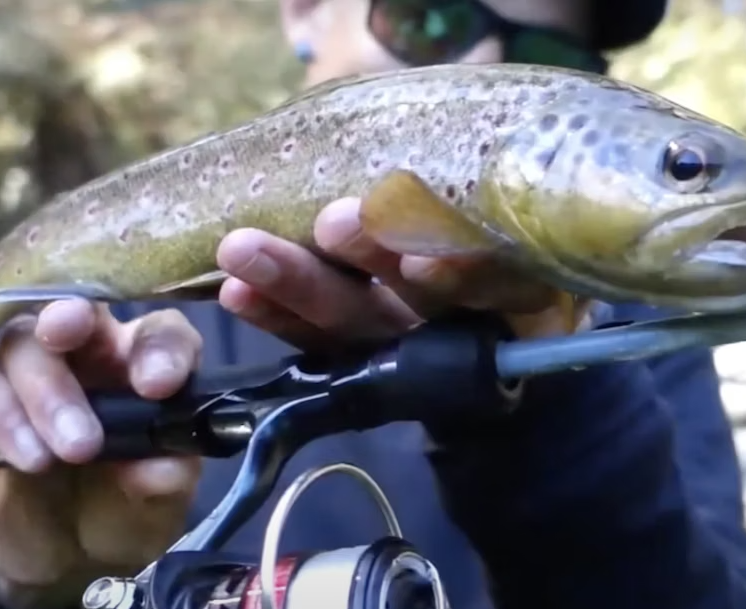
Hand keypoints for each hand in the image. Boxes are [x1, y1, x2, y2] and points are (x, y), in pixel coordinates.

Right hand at [0, 301, 202, 608]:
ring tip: (47, 459)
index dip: (159, 349)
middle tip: (82, 415)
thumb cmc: (121, 513)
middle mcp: (93, 351)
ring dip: (35, 391)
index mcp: (146, 367)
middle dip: (74, 337)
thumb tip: (161, 465)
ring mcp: (33, 365)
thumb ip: (165, 482)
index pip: (160, 332)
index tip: (157, 385)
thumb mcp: (156, 509)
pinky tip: (17, 452)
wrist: (61, 552)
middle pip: (77, 310)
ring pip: (19, 338)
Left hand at [215, 198, 573, 347]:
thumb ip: (459, 172)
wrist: (449, 254)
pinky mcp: (354, 346)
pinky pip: (314, 339)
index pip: (494, 284)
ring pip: (357, 320)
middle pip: (418, 301)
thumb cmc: (469, 195)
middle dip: (371, 258)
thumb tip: (431, 124)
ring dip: (299, 283)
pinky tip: (236, 291)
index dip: (460, 276)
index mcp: (509, 273)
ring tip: (244, 250)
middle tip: (333, 222)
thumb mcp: (477, 177)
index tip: (422, 263)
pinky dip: (274, 315)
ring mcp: (404, 333)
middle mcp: (461, 312)